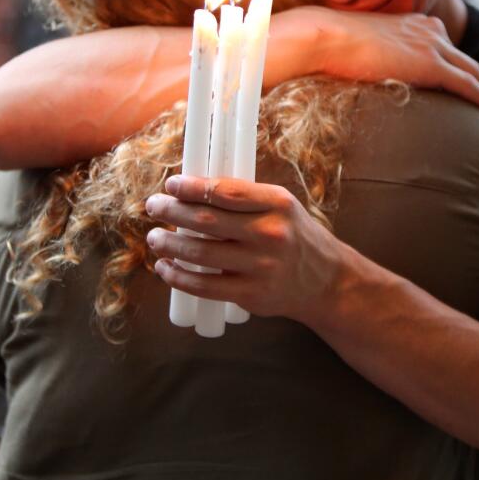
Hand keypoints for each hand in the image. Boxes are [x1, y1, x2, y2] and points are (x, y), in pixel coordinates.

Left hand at [144, 174, 349, 321]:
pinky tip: (164, 267)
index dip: (192, 187)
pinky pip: (204, 286)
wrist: (325, 281)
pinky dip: (178, 276)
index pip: (225, 191)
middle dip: (171, 211)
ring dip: (169, 243)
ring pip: (200, 253)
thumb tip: (191, 191)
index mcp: (277, 203)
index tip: (171, 184)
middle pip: (206, 220)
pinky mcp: (251, 294)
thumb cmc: (294, 236)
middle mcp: (270, 233)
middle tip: (153, 206)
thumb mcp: (281, 206)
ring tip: (154, 237)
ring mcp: (260, 267)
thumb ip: (244, 198)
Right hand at [276, 6, 478, 115]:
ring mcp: (431, 46)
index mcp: (413, 22)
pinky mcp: (431, 65)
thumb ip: (372, 54)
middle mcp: (428, 29)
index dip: (455, 63)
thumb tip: (362, 70)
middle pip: (463, 57)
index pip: (443, 44)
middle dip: (476, 76)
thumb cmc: (331, 43)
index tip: (461, 78)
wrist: (327, 37)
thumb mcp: (360, 45)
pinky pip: (467, 85)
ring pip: (472, 71)